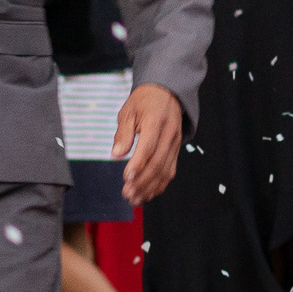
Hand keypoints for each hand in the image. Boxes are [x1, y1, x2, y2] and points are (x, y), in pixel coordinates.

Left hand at [115, 84, 183, 204]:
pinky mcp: (176, 150)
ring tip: (135, 198)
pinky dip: (159, 184)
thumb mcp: (128, 111)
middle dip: (142, 181)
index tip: (127, 177)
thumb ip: (123, 134)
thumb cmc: (144, 102)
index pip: (148, 146)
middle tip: (127, 193)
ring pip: (165, 170)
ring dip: (150, 187)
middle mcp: (169, 134)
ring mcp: (175, 143)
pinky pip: (170, 170)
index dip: (138, 164)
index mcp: (156, 121)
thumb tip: (116, 155)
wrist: (166, 93)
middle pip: (157, 162)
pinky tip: (148, 193)